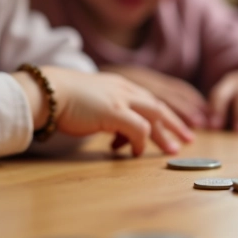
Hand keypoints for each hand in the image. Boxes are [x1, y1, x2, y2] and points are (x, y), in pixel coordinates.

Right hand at [16, 67, 194, 156]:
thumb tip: (118, 135)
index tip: (178, 125)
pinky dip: (140, 142)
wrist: (48, 92)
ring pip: (154, 117)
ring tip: (172, 150)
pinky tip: (135, 152)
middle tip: (189, 138)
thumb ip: (109, 113)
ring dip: (164, 135)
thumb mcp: (94, 102)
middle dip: (176, 123)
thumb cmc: (64, 99)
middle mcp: (125, 89)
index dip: (166, 113)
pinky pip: (138, 129)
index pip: (151, 99)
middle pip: (159, 107)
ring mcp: (120, 99)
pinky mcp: (114, 112)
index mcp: (121, 85)